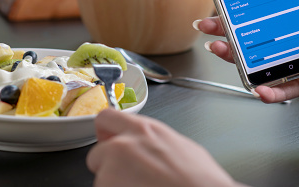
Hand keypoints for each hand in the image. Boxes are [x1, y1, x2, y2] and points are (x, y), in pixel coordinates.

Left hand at [87, 109, 239, 186]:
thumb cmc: (201, 181)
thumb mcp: (182, 147)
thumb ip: (155, 140)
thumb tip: (152, 145)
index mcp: (143, 131)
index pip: (106, 118)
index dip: (106, 134)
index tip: (108, 142)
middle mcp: (123, 147)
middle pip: (96, 154)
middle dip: (106, 166)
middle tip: (126, 176)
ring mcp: (113, 171)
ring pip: (101, 179)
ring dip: (114, 184)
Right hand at [195, 0, 298, 102]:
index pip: (261, 14)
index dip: (238, 12)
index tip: (219, 6)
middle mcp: (294, 40)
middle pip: (253, 39)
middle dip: (226, 34)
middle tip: (207, 28)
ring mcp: (298, 62)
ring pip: (261, 63)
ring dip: (238, 61)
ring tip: (222, 52)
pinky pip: (285, 90)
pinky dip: (271, 92)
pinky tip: (258, 88)